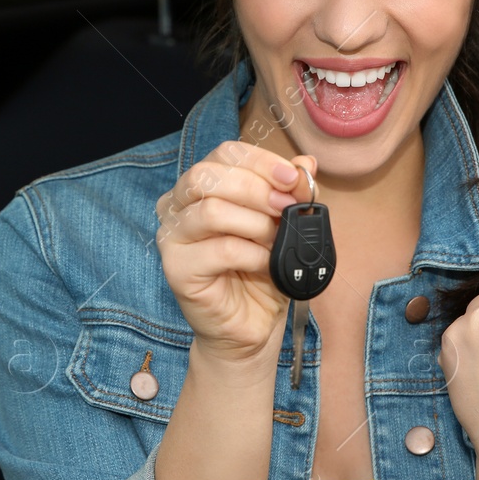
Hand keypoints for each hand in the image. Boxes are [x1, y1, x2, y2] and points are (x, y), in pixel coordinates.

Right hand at [155, 143, 316, 364]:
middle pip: (208, 175)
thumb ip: (290, 192)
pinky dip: (253, 255)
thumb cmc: (261, 272)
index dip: (261, 161)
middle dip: (256, 188)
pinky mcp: (176, 269)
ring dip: (256, 224)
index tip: (293, 177)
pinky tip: (265, 264)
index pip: (224, 154)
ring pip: (212, 211)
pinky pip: (220, 250)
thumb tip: (306, 164)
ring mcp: (172, 237)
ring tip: (276, 240)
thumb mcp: (283, 226)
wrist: (250, 326)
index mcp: (200, 186)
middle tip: (286, 206)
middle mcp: (177, 206)